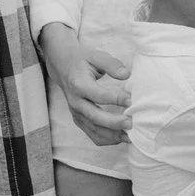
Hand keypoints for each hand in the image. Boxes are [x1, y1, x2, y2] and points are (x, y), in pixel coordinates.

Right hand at [39, 26, 130, 144]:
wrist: (62, 66)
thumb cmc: (82, 60)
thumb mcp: (96, 55)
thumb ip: (111, 64)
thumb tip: (126, 74)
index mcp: (79, 84)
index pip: (99, 95)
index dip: (116, 99)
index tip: (132, 101)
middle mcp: (75, 102)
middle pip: (95, 117)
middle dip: (114, 123)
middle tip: (132, 123)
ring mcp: (76, 113)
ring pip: (93, 130)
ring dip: (112, 135)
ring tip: (131, 136)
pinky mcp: (78, 119)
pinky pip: (91, 134)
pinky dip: (106, 139)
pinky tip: (121, 138)